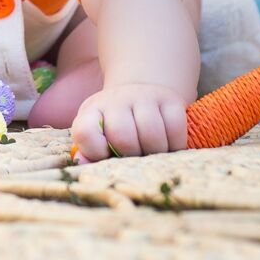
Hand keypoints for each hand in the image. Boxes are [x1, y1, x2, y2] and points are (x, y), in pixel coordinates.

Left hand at [72, 83, 187, 161]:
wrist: (140, 94)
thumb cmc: (115, 124)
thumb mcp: (96, 133)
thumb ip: (89, 151)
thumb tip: (84, 165)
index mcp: (92, 110)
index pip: (85, 133)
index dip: (95, 152)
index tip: (107, 157)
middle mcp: (117, 99)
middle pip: (123, 137)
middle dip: (131, 156)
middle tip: (135, 159)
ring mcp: (145, 96)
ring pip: (151, 134)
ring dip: (155, 153)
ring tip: (152, 154)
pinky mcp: (170, 99)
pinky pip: (175, 129)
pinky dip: (175, 145)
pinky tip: (168, 146)